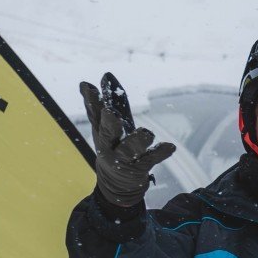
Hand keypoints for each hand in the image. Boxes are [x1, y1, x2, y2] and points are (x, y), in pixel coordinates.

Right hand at [81, 72, 175, 208]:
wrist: (116, 183)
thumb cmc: (114, 145)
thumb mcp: (111, 125)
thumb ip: (112, 100)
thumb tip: (107, 74)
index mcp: (100, 132)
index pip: (93, 114)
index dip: (91, 101)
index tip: (88, 86)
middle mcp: (108, 146)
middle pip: (106, 134)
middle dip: (109, 123)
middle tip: (110, 113)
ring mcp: (123, 159)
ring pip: (128, 150)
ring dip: (136, 141)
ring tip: (146, 133)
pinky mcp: (139, 168)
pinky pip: (150, 159)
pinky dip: (160, 153)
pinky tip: (170, 147)